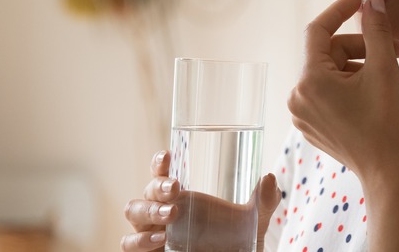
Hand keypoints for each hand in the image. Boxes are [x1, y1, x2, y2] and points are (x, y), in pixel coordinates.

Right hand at [121, 150, 280, 250]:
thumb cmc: (237, 241)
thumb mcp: (254, 220)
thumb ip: (264, 200)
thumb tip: (269, 178)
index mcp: (183, 196)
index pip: (163, 173)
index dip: (159, 162)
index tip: (167, 155)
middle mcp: (164, 211)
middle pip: (147, 191)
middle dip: (157, 186)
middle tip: (176, 188)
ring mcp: (154, 232)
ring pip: (134, 213)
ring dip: (148, 210)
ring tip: (170, 215)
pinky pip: (129, 244)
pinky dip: (139, 241)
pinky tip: (160, 240)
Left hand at [288, 0, 398, 178]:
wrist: (389, 174)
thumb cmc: (388, 124)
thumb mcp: (385, 70)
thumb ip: (376, 30)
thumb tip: (372, 1)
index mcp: (309, 80)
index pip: (318, 30)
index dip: (340, 10)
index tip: (362, 1)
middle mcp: (297, 97)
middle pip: (328, 53)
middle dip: (361, 46)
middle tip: (396, 48)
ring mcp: (303, 114)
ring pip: (329, 73)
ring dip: (358, 66)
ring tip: (390, 74)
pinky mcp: (313, 126)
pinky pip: (328, 93)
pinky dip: (350, 85)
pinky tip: (376, 92)